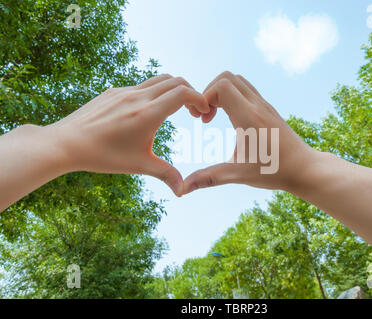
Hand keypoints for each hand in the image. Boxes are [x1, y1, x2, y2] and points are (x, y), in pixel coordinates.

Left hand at [47, 74, 209, 195]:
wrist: (66, 143)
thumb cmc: (103, 156)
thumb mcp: (139, 165)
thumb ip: (166, 174)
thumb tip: (183, 190)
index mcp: (148, 113)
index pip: (183, 93)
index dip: (200, 99)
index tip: (204, 113)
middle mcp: (138, 97)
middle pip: (175, 81)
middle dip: (190, 92)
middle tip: (194, 111)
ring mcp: (124, 91)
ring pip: (158, 79)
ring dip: (173, 89)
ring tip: (175, 109)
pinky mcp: (113, 91)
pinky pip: (141, 85)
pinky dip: (155, 92)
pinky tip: (149, 111)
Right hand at [183, 71, 318, 194]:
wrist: (305, 169)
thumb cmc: (274, 172)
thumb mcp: (238, 175)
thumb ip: (209, 178)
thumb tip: (183, 188)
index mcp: (249, 118)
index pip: (221, 86)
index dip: (204, 98)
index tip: (202, 120)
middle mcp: (257, 105)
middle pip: (227, 76)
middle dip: (209, 92)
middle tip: (206, 116)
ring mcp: (264, 105)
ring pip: (238, 80)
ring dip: (221, 92)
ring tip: (215, 116)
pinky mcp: (268, 109)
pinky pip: (246, 90)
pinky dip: (232, 96)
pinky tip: (231, 120)